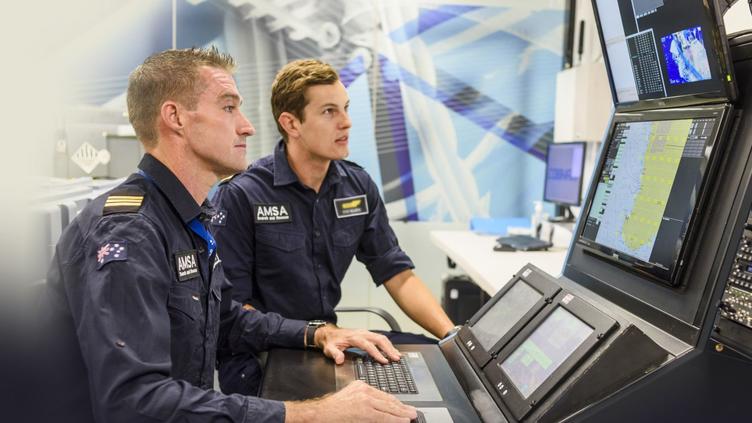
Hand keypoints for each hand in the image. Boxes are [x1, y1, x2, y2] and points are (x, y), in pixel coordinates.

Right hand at [285, 380, 416, 422]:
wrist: (320, 413)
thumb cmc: (332, 409)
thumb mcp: (349, 397)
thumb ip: (364, 400)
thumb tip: (380, 408)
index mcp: (362, 386)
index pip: (383, 395)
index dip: (395, 402)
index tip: (402, 406)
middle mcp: (365, 391)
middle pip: (388, 400)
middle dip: (401, 407)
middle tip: (412, 411)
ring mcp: (366, 401)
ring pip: (389, 408)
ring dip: (402, 414)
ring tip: (411, 416)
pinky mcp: (366, 412)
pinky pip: (384, 417)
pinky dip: (395, 420)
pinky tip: (402, 421)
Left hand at [315, 325, 400, 363]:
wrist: (329, 333)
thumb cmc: (330, 342)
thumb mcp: (329, 349)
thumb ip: (334, 354)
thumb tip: (339, 360)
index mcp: (354, 338)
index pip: (368, 345)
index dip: (377, 353)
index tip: (384, 361)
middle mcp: (362, 333)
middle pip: (379, 339)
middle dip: (389, 349)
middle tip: (396, 358)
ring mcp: (365, 333)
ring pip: (381, 338)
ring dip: (390, 346)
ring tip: (397, 355)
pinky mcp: (367, 334)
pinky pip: (379, 338)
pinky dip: (387, 344)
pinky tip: (391, 350)